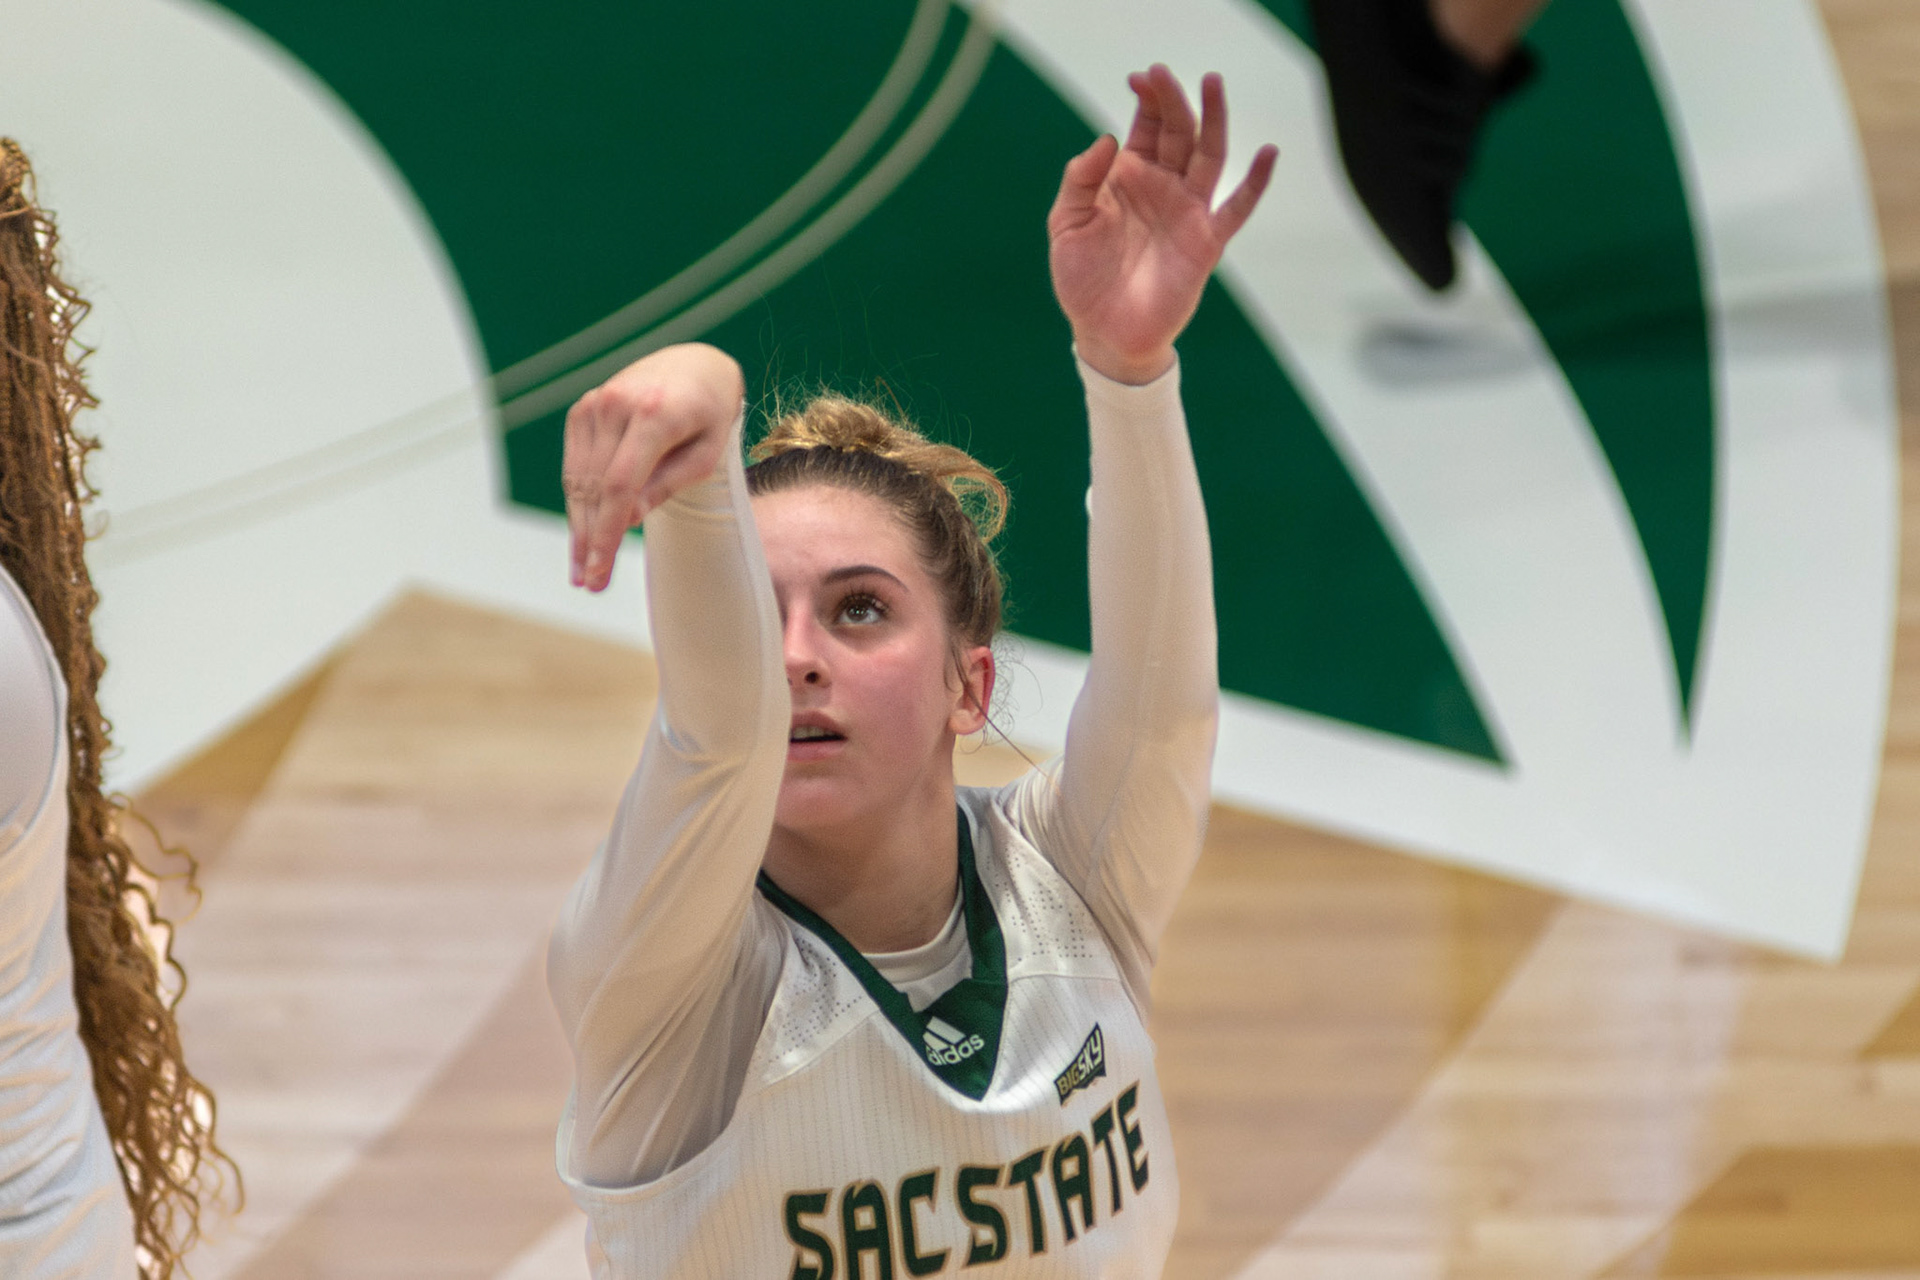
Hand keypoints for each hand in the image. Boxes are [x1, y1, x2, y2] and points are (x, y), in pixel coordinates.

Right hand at [563, 343, 743, 590]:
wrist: (694, 367)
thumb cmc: (709, 416)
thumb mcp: (706, 454)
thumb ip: (668, 484)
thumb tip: (627, 518)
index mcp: (655, 413)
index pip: (620, 484)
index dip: (607, 532)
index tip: (599, 570)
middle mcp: (616, 404)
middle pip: (594, 487)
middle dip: (591, 540)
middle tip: (591, 583)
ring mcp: (594, 404)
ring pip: (578, 480)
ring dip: (578, 527)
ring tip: (583, 570)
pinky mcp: (582, 410)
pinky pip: (575, 466)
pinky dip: (578, 502)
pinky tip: (583, 534)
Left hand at [1048, 66, 1277, 383]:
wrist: (1104, 334)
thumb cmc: (1082, 280)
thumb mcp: (1067, 224)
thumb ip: (1080, 180)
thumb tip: (1107, 139)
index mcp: (1128, 178)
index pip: (1146, 127)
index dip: (1146, 100)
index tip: (1140, 78)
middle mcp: (1163, 188)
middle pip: (1178, 132)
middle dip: (1173, 100)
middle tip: (1164, 73)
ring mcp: (1187, 212)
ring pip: (1209, 155)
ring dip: (1214, 119)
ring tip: (1213, 83)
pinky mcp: (1206, 242)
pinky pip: (1237, 207)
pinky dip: (1255, 182)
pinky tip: (1268, 153)